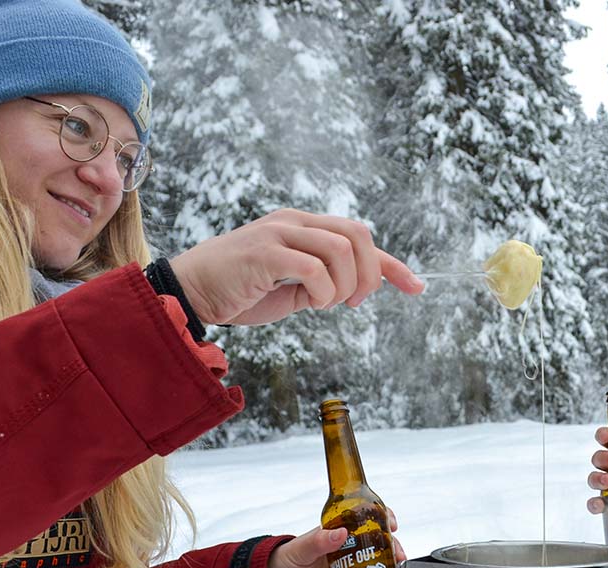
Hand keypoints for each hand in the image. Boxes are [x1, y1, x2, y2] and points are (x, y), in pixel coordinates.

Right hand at [169, 208, 424, 325]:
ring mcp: (279, 233)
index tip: (417, 287)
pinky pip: (313, 267)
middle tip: (353, 303)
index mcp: (304, 228)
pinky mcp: (263, 251)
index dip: (392, 265)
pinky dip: (323, 291)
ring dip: (345, 285)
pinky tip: (309, 304)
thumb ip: (323, 281)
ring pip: (340, 248)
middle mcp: (295, 223)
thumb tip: (359, 288)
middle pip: (357, 235)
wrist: (190, 291)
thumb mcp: (292, 288)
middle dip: (370, 274)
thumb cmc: (240, 291)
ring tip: (326, 304)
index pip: (359, 238)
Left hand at [263, 510, 403, 567]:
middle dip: (392, 548)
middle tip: (398, 556)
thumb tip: (340, 533)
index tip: (391, 522)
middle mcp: (344, 553)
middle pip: (376, 545)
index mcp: (334, 535)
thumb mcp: (298, 550)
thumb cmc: (278, 564)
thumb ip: (318, 541)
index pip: (362, 520)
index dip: (380, 518)